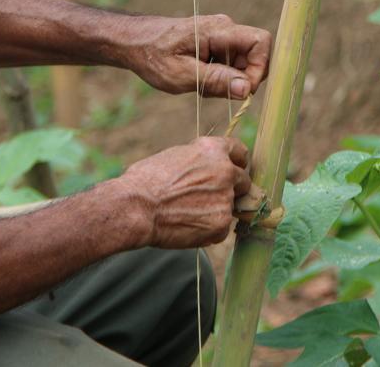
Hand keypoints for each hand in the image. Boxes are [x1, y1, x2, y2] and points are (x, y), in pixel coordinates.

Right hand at [118, 137, 251, 248]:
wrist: (136, 207)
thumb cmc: (145, 181)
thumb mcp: (175, 157)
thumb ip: (198, 161)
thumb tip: (205, 169)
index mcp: (213, 150)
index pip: (239, 151)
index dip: (237, 162)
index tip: (236, 169)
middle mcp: (225, 171)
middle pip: (243, 181)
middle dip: (232, 189)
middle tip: (210, 198)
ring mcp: (226, 199)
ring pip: (229, 207)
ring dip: (215, 211)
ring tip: (187, 214)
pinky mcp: (222, 224)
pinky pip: (220, 228)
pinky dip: (207, 230)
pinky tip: (186, 227)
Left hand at [125, 14, 271, 98]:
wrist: (133, 42)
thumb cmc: (152, 56)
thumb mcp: (181, 75)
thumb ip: (216, 81)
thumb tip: (247, 88)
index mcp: (218, 30)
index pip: (261, 42)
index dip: (259, 67)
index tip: (242, 90)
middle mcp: (224, 28)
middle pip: (254, 55)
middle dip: (242, 79)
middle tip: (214, 91)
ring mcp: (221, 35)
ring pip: (243, 62)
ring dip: (229, 80)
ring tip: (201, 85)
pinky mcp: (216, 44)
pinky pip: (231, 63)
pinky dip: (220, 76)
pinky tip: (198, 79)